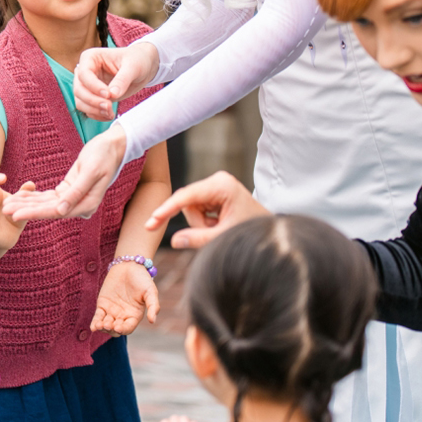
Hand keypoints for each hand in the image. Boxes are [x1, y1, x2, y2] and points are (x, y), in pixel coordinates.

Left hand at [5, 125, 126, 220]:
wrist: (112, 146)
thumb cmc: (104, 156)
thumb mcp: (91, 171)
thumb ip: (76, 192)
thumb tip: (60, 211)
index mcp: (86, 205)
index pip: (55, 212)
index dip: (33, 213)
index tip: (14, 215)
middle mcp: (79, 206)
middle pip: (48, 210)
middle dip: (25, 210)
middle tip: (4, 210)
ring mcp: (73, 200)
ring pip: (46, 204)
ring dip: (27, 204)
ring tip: (7, 204)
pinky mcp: (68, 191)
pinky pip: (48, 196)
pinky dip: (34, 196)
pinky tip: (19, 196)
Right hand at [74, 41, 158, 120]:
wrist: (142, 67)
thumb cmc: (137, 60)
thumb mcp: (133, 67)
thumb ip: (122, 80)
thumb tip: (112, 95)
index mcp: (90, 58)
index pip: (84, 74)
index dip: (93, 86)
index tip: (108, 94)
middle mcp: (85, 71)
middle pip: (78, 90)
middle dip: (92, 101)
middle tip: (109, 106)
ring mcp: (88, 85)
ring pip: (80, 102)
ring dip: (94, 110)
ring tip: (110, 112)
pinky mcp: (93, 97)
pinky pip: (88, 110)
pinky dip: (97, 115)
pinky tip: (109, 115)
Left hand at [91, 259, 158, 335]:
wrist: (129, 265)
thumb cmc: (142, 279)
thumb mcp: (151, 291)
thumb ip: (153, 306)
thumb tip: (152, 321)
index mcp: (134, 315)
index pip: (128, 328)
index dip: (123, 329)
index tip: (118, 327)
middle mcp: (123, 316)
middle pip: (116, 329)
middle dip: (111, 329)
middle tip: (108, 325)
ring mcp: (112, 311)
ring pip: (106, 325)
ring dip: (102, 327)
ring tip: (99, 325)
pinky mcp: (103, 305)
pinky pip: (98, 316)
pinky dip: (95, 322)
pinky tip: (93, 327)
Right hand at [144, 172, 268, 248]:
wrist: (270, 230)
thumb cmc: (252, 232)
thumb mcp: (223, 237)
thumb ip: (198, 239)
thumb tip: (174, 241)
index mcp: (222, 185)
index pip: (186, 197)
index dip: (166, 210)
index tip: (151, 223)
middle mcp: (217, 180)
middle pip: (187, 203)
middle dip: (196, 223)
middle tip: (214, 234)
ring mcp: (216, 185)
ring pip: (191, 208)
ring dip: (201, 224)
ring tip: (220, 230)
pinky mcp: (215, 193)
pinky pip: (198, 209)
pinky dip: (205, 222)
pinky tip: (220, 225)